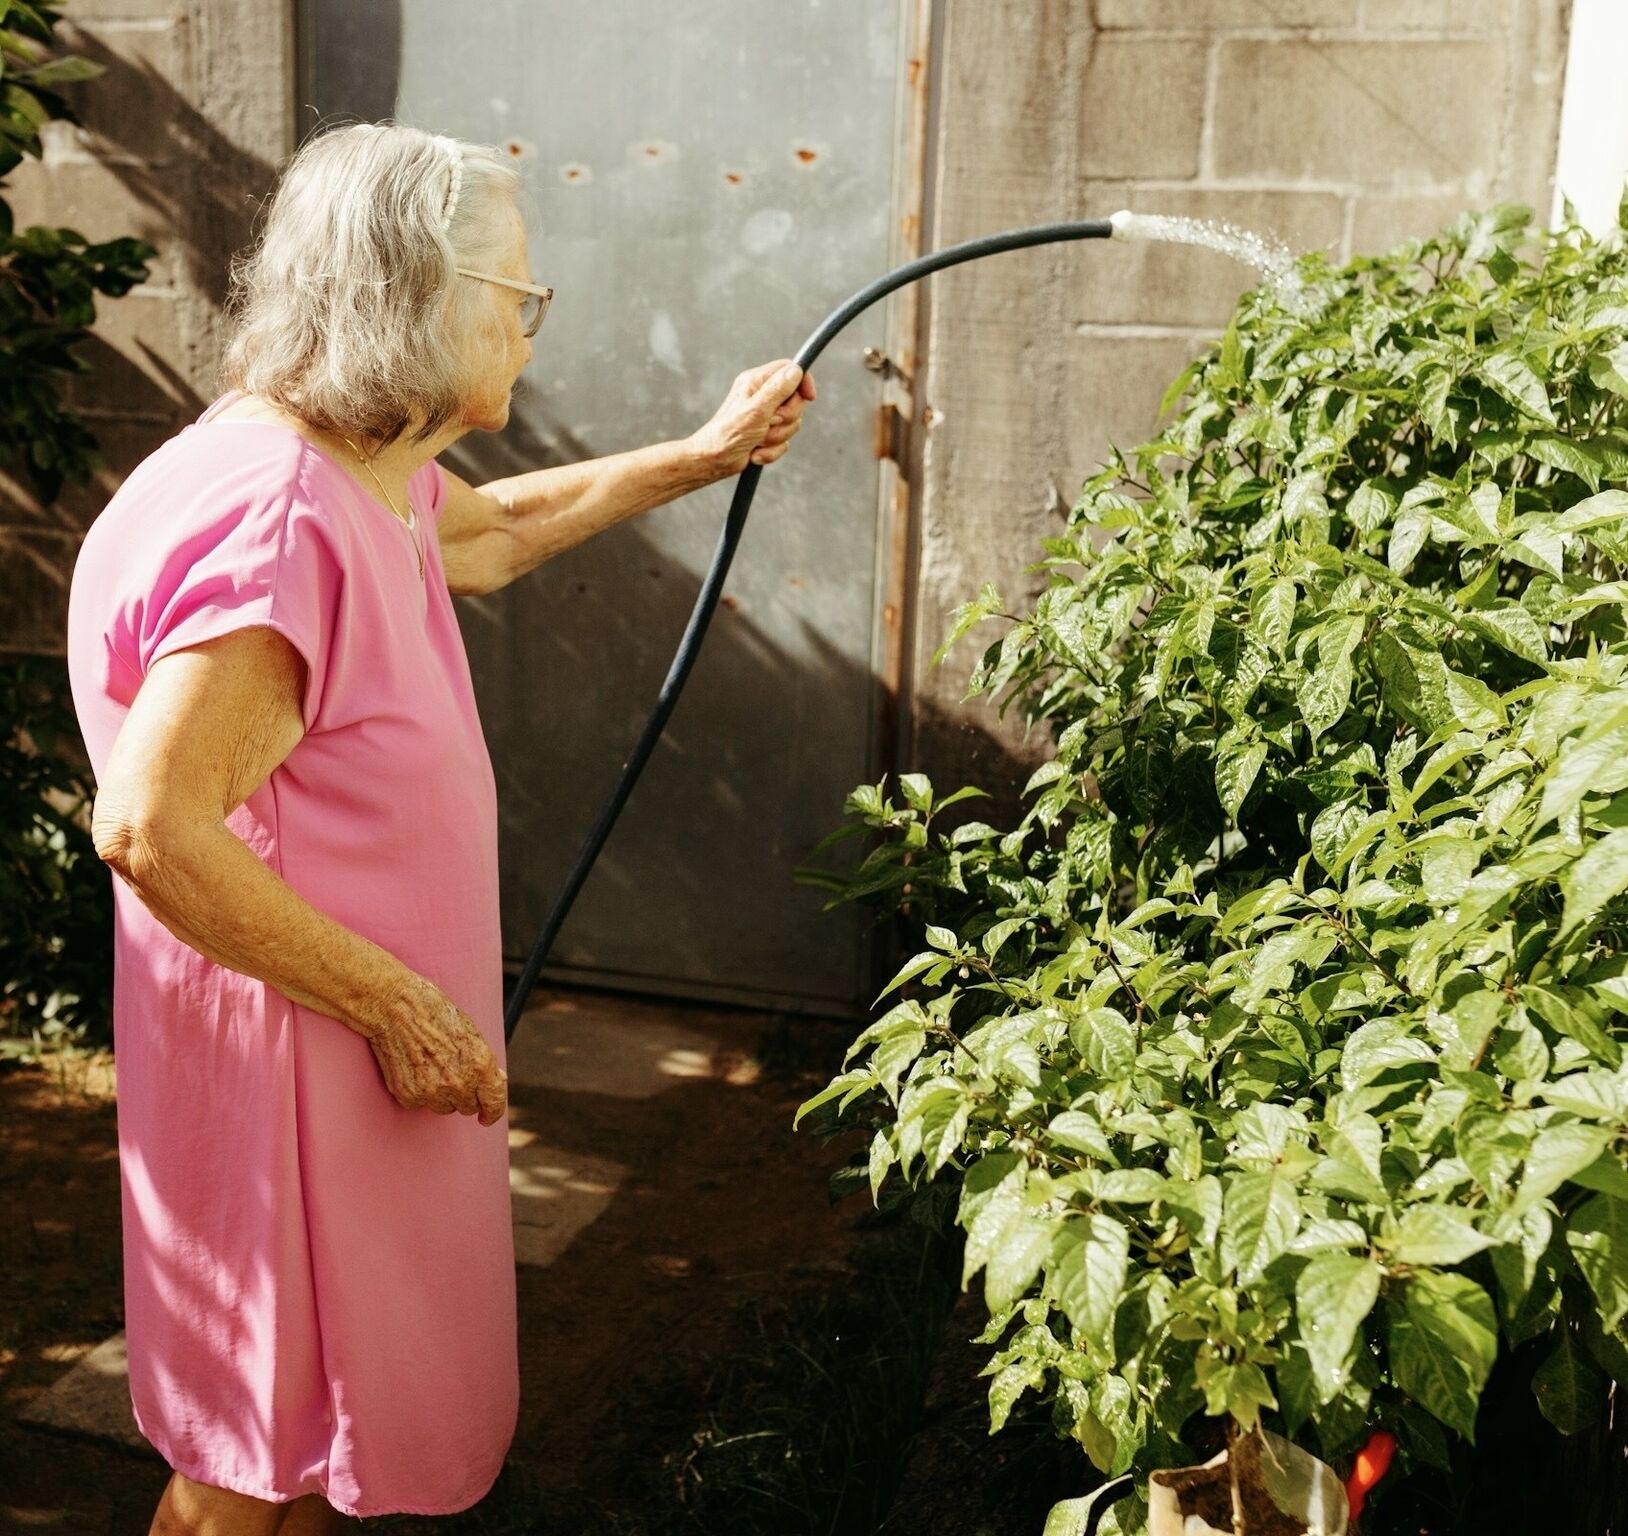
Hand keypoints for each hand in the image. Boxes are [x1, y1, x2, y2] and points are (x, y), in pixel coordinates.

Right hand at [363, 974, 507, 1125]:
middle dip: (463, 1095)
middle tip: (450, 1073)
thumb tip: (495, 1080)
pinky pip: (419, 1103)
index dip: (492, 1112)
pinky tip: (412, 1068)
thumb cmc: (434, 1013)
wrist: (396, 1008)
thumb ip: (483, 1061)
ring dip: (440, 1095)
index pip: (494, 1103)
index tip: (487, 1117)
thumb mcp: (470, 1033)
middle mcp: (459, 1082)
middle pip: (467, 1107)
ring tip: (429, 1065)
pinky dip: (417, 1091)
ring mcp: (433, 1092)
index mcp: (480, 1064)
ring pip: (443, 1107)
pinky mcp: (409, 1096)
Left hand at [688, 358, 815, 475]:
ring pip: (792, 423)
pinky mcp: (766, 433)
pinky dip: (772, 450)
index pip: (790, 370)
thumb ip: (777, 389)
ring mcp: (765, 415)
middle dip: (787, 417)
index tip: (809, 397)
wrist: (715, 461)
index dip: (803, 382)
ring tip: (758, 439)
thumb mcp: (757, 409)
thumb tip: (796, 371)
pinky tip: (756, 451)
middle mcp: (762, 395)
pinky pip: (784, 441)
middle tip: (769, 423)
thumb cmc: (728, 433)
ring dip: (777, 436)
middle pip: (796, 400)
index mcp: (757, 381)